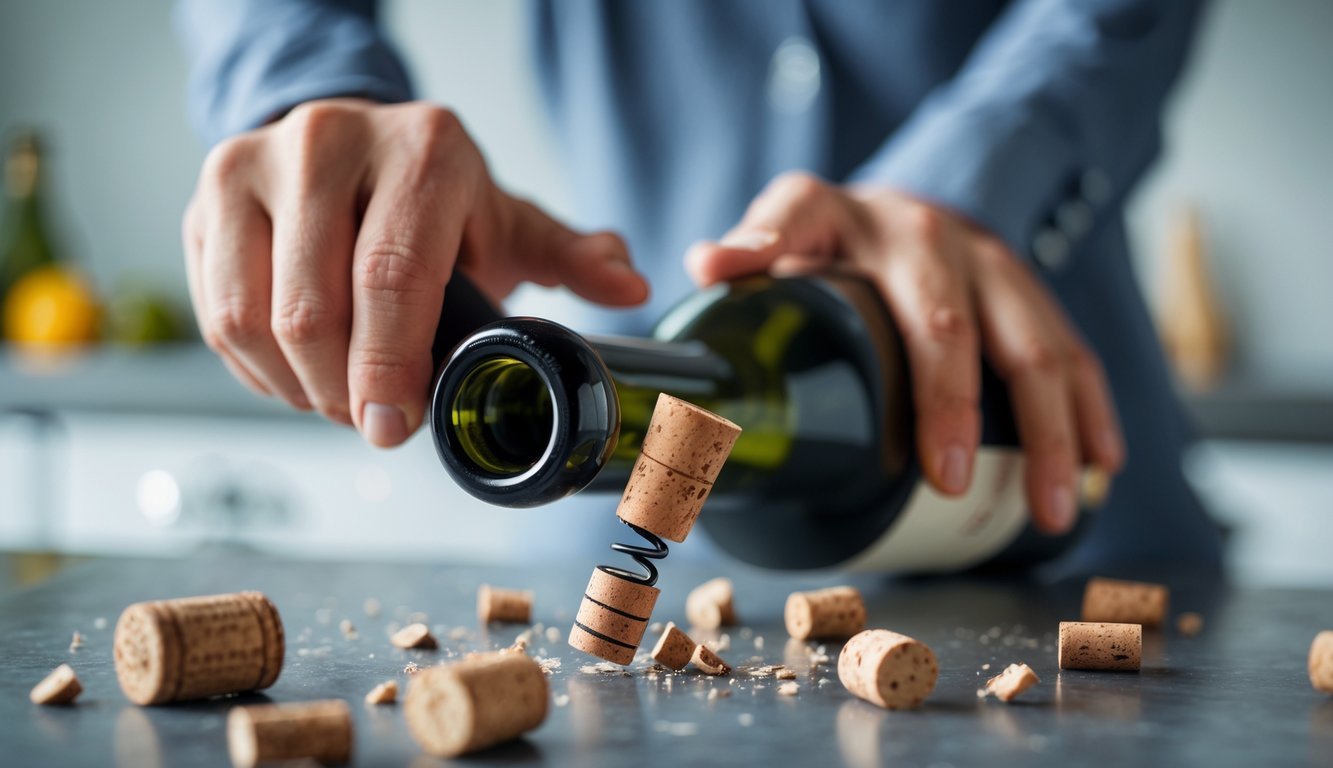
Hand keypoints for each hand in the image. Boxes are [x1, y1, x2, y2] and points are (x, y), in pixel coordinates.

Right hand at [183, 99, 647, 446]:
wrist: (350, 145)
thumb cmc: (434, 199)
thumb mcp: (506, 220)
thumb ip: (570, 256)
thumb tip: (629, 285)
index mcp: (423, 151)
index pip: (393, 275)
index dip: (390, 368)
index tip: (393, 428)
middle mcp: (330, 142)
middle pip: (314, 307)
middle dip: (344, 391)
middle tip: (374, 422)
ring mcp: (255, 164)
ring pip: (253, 317)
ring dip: (297, 386)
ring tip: (338, 400)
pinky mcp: (208, 199)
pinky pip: (216, 312)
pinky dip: (256, 368)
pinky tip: (296, 376)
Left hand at [685, 173, 1123, 533]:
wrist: (908, 211)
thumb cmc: (830, 247)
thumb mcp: (784, 238)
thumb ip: (751, 254)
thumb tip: (706, 266)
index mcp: (834, 214)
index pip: (795, 216)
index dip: (777, 250)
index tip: (751, 287)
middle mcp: (921, 233)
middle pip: (944, 318)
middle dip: (951, 403)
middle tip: (948, 481)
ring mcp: (987, 260)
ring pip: (1033, 344)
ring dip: (1050, 430)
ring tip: (1052, 507)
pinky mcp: (1032, 291)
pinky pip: (1075, 351)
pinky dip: (1092, 410)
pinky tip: (1104, 463)